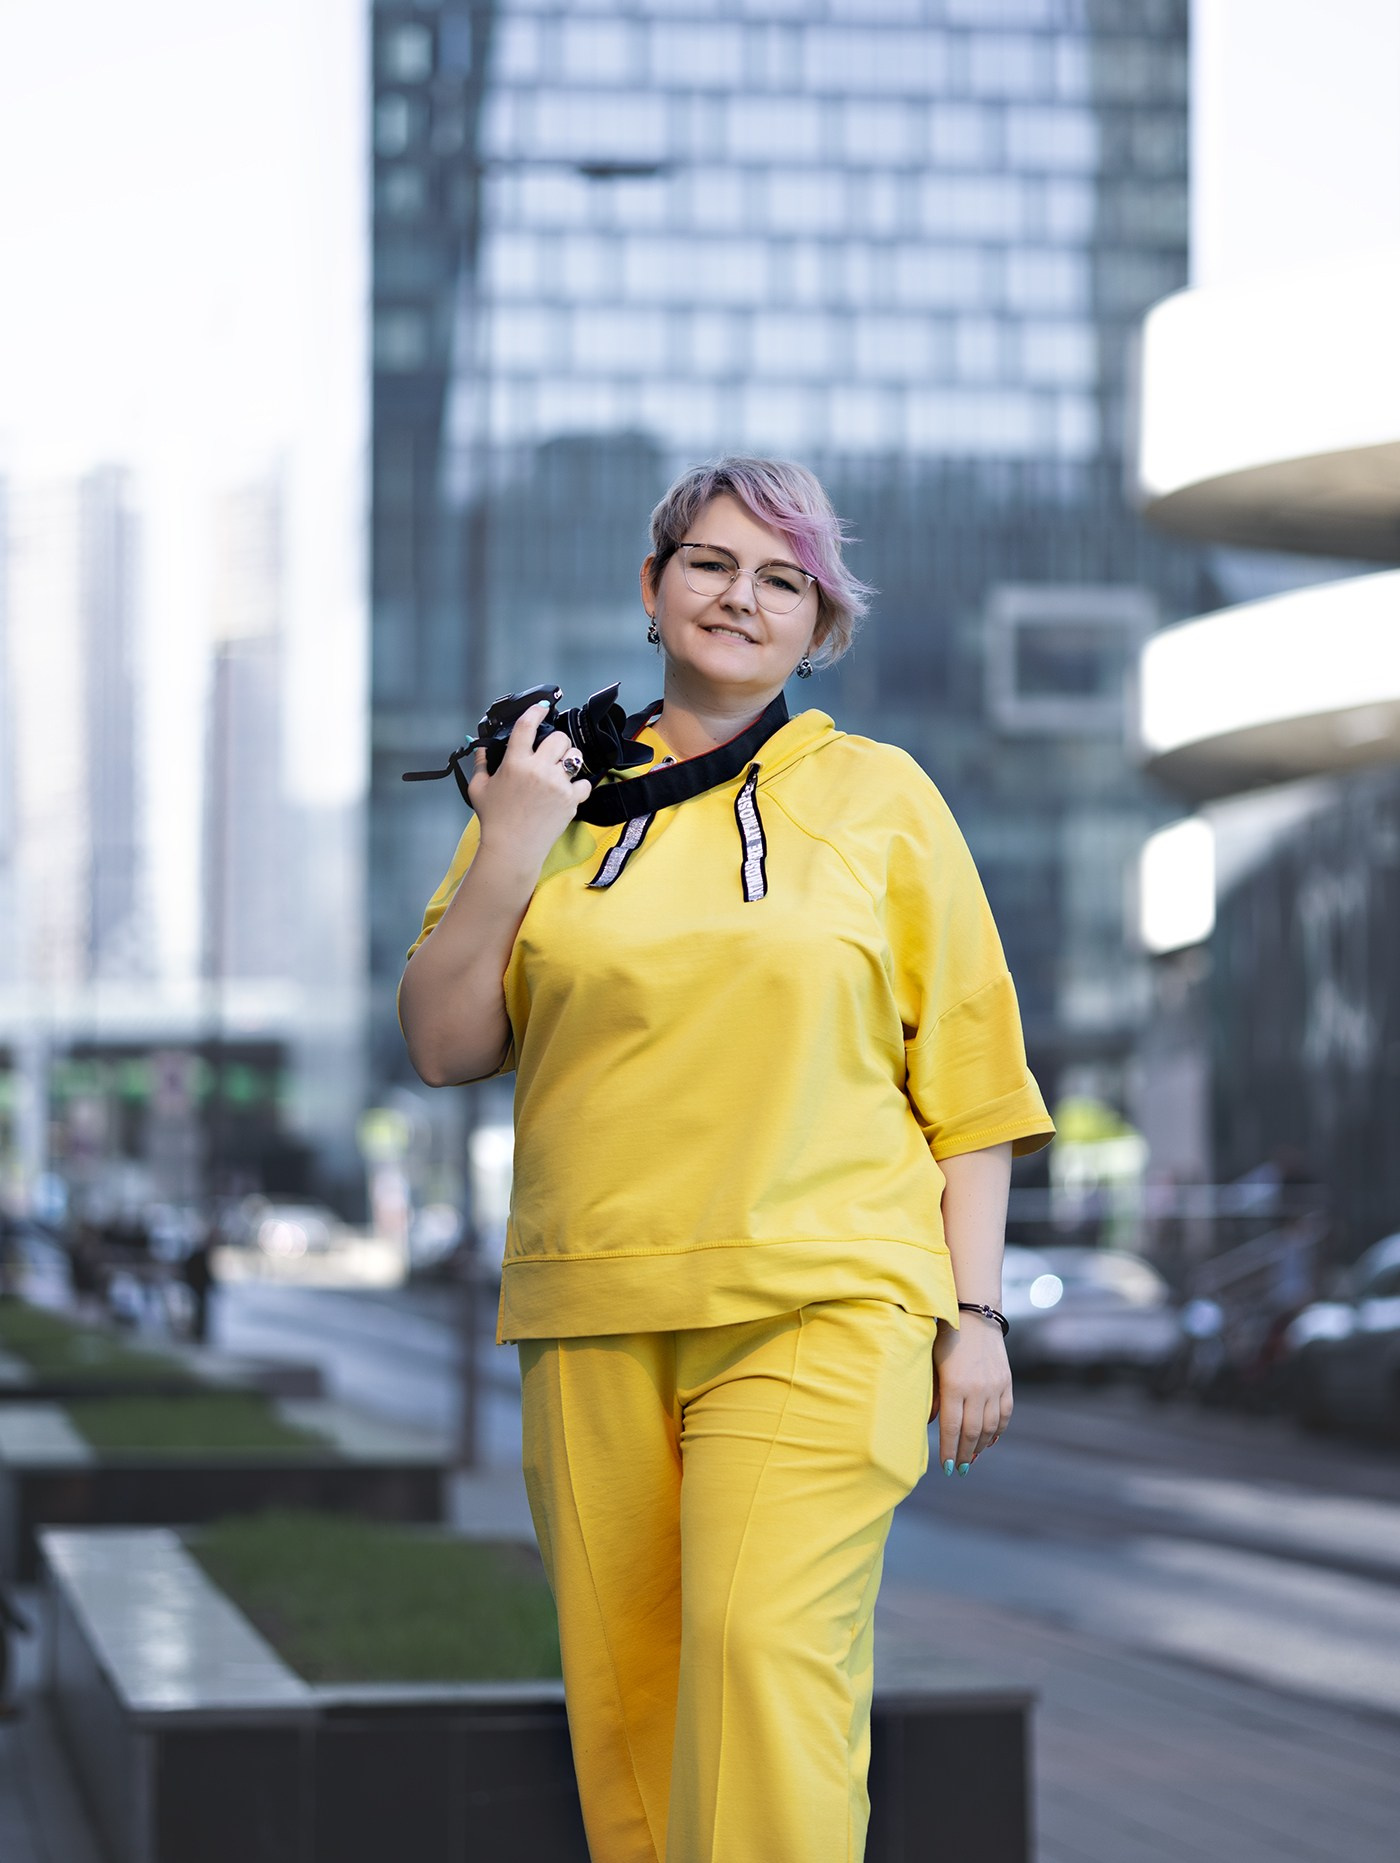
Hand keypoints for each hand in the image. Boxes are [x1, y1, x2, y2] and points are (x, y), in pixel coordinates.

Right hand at [467, 701, 592, 873]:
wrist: (512, 848)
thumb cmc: (494, 820)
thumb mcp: (479, 789)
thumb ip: (481, 764)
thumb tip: (481, 748)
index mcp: (515, 763)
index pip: (527, 726)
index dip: (535, 711)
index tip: (541, 708)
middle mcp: (538, 770)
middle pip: (559, 738)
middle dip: (556, 741)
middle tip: (551, 751)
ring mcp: (556, 784)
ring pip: (575, 756)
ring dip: (569, 760)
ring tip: (560, 770)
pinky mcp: (570, 800)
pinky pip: (584, 783)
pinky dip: (578, 785)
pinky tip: (567, 790)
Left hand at [930, 1315, 1010, 1474]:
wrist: (975, 1315)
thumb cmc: (946, 1339)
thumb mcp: (933, 1364)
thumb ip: (933, 1394)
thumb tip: (930, 1423)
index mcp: (954, 1385)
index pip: (950, 1427)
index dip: (948, 1450)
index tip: (945, 1468)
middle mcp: (977, 1389)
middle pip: (972, 1432)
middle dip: (964, 1454)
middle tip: (958, 1469)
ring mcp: (994, 1386)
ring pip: (990, 1427)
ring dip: (981, 1447)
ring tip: (972, 1459)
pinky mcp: (1006, 1382)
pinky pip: (1005, 1414)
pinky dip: (998, 1431)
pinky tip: (990, 1441)